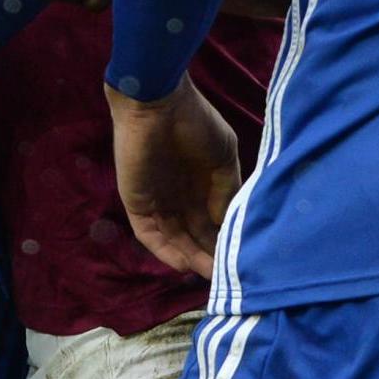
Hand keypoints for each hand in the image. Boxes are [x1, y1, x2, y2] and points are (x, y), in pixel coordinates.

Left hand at [108, 76, 241, 276]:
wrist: (158, 101)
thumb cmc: (195, 122)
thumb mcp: (223, 156)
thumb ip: (226, 189)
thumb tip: (224, 223)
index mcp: (200, 184)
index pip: (212, 222)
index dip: (225, 241)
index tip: (242, 259)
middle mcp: (178, 196)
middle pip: (194, 236)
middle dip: (210, 256)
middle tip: (227, 276)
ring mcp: (156, 201)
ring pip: (174, 239)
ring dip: (190, 258)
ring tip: (210, 275)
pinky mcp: (136, 202)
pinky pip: (149, 234)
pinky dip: (164, 250)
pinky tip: (183, 264)